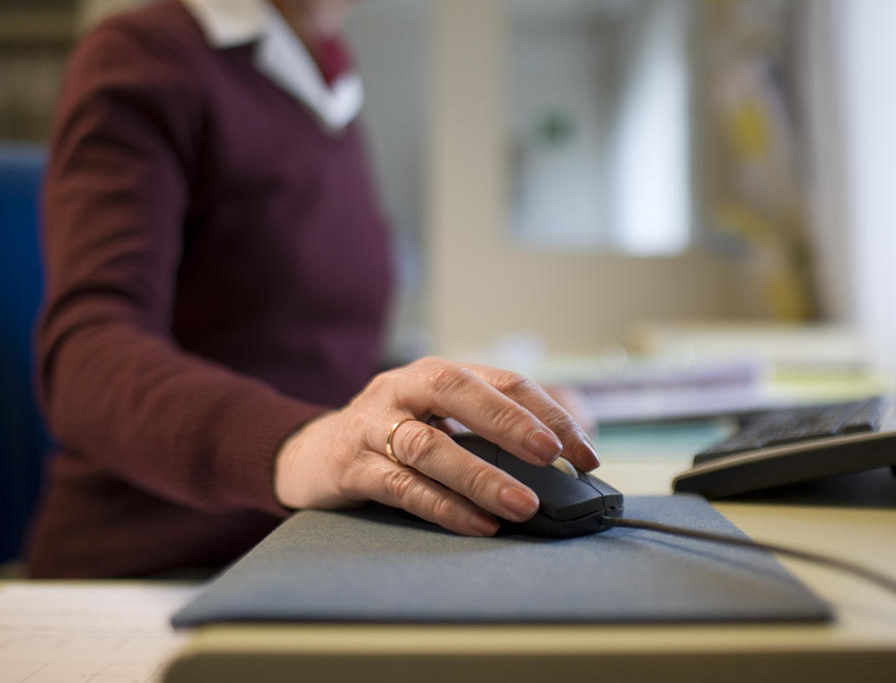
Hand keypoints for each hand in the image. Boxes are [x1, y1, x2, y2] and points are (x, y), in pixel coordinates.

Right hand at [273, 357, 600, 535]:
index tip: (584, 451)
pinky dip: (443, 505)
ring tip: (523, 504)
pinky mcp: (350, 466)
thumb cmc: (389, 435)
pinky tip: (479, 523)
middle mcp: (401, 389)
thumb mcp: (435, 418)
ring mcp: (372, 426)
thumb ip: (483, 431)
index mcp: (434, 373)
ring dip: (480, 475)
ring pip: (428, 445)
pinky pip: (400, 486)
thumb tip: (558, 465)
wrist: (308, 453)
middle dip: (510, 422)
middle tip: (553, 454)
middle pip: (457, 391)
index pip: (501, 380)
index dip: (546, 413)